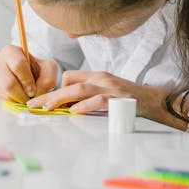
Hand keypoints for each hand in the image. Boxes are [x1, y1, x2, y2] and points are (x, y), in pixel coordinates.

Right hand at [0, 45, 57, 102]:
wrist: (28, 72)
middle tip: (30, 97)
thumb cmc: (38, 68)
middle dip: (22, 94)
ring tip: (25, 96)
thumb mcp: (49, 69)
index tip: (33, 89)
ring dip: (17, 98)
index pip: (18, 65)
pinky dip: (11, 100)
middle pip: (8, 83)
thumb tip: (36, 93)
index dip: (27, 81)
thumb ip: (47, 80)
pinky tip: (18, 95)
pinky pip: (0, 97)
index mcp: (11, 51)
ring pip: (4, 92)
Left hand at [25, 70, 169, 121]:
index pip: (70, 76)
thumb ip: (89, 95)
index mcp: (97, 76)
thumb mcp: (107, 92)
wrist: (155, 100)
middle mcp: (102, 78)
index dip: (56, 89)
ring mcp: (110, 88)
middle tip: (34, 105)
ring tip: (47, 108)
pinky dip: (85, 105)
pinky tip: (74, 111)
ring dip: (60, 98)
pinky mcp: (119, 99)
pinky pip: (99, 100)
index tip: (45, 102)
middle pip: (69, 82)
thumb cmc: (129, 99)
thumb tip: (69, 106)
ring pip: (80, 89)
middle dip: (49, 94)